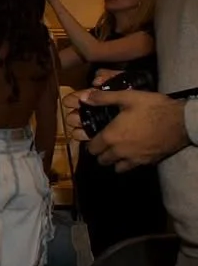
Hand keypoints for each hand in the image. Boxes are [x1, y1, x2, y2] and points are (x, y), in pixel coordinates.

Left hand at [64, 88, 188, 170]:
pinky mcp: (147, 162)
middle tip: (106, 143)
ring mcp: (134, 159)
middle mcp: (119, 151)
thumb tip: (83, 97)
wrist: (181, 122)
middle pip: (102, 160)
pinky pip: (131, 168)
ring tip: (118, 150)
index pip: (91, 148)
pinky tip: (132, 153)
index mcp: (110, 136)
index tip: (95, 137)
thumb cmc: (152, 107)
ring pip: (116, 167)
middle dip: (101, 153)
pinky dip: (128, 163)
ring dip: (113, 160)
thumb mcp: (127, 97)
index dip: (91, 143)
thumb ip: (103, 98)